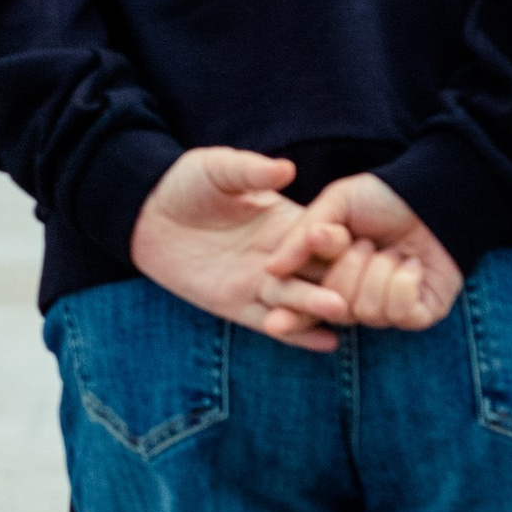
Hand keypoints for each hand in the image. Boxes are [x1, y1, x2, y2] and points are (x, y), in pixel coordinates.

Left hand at [130, 147, 353, 352]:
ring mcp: (258, 282)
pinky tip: (325, 343)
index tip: (364, 246)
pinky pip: (268, 322)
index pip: (319, 236)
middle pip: (316, 271)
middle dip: (336, 279)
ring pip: (295, 300)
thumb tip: (285, 168)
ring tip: (340, 313)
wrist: (147, 212)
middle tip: (357, 285)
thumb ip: (250, 171)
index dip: (338, 241)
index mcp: (284, 222)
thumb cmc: (187, 183)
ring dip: (318, 308)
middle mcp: (279, 256)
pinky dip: (298, 335)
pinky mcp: (234, 304)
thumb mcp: (219, 170)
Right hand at [273, 174, 463, 330]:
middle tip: (362, 243)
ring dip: (378, 272)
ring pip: (364, 311)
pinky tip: (412, 266)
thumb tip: (271, 269)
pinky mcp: (417, 314)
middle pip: (332, 308)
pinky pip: (398, 313)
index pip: (302, 304)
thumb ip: (301, 235)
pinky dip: (404, 284)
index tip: (275, 322)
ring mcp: (385, 309)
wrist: (432, 195)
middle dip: (346, 270)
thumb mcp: (335, 203)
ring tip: (390, 251)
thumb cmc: (382, 197)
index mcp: (328, 273)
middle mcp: (354, 296)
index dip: (290, 316)